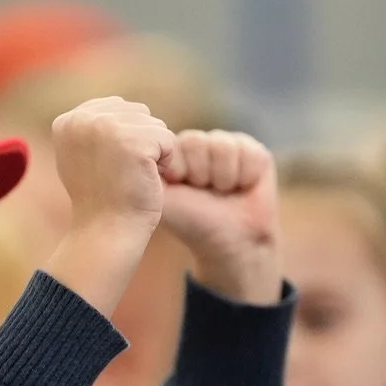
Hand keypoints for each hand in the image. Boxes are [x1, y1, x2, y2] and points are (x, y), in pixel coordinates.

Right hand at [50, 97, 178, 236]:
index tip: (111, 169)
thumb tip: (120, 105)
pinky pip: (168, 140)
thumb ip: (94, 129)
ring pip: (154, 126)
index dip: (126, 140)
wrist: (106, 233)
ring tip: (134, 178)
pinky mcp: (133, 141)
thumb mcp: (84, 158)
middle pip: (138, 113)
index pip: (117, 109)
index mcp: (67, 121)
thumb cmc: (100, 202)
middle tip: (124, 175)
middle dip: (141, 143)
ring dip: (154, 154)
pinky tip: (149, 181)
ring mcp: (107, 128)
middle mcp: (83, 119)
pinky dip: (167, 163)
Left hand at [156, 129, 280, 304]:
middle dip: (201, 174)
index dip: (181, 170)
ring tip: (221, 192)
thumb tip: (131, 150)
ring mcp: (229, 145)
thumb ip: (145, 174)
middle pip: (200, 142)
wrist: (228, 242)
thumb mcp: (160, 199)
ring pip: (224, 147)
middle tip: (204, 192)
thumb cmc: (191, 221)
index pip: (177, 142)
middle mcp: (201, 144)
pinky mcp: (255, 152)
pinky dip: (245, 176)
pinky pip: (249, 154)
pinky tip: (241, 188)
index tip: (182, 188)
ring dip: (222, 178)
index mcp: (176, 151)